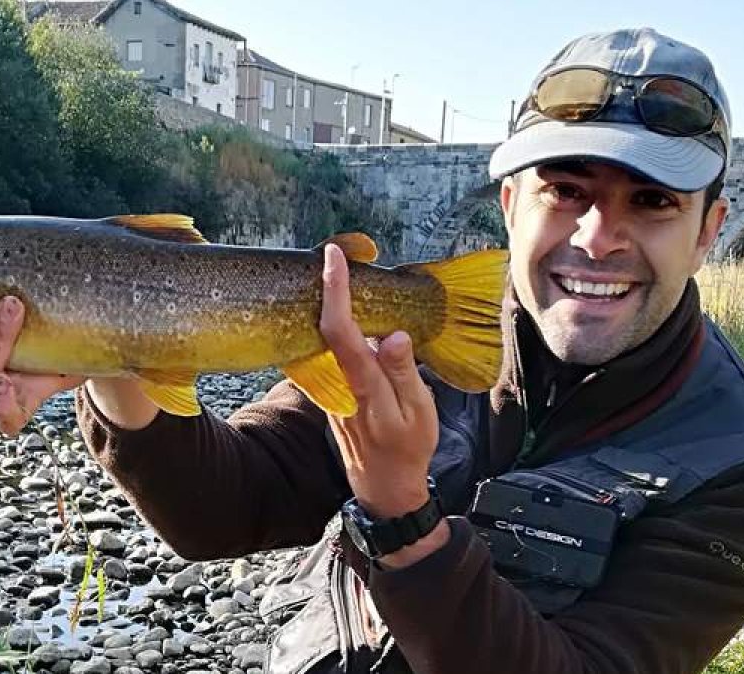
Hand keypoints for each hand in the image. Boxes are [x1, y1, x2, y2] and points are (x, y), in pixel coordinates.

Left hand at [319, 243, 443, 521]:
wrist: (383, 486)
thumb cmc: (408, 449)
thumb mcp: (418, 413)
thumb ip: (404, 373)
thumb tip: (395, 335)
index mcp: (364, 387)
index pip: (341, 332)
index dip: (335, 292)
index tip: (334, 257)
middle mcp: (340, 384)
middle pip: (325, 326)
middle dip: (329, 287)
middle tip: (342, 255)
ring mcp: (331, 387)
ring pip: (324, 337)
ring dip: (333, 304)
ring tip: (345, 274)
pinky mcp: (331, 390)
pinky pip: (330, 349)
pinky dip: (338, 326)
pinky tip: (350, 312)